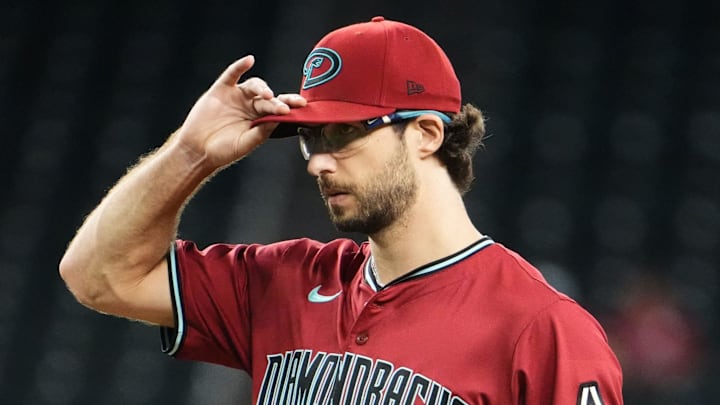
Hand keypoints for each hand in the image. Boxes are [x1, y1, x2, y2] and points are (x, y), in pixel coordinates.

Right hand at [175, 55, 305, 168]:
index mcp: (260, 119)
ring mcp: (237, 96)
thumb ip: (262, 131)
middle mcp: (251, 105)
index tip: (301, 106)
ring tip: (266, 95)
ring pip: (254, 86)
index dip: (289, 106)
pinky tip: (248, 60)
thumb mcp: (245, 143)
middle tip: (284, 106)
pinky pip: (231, 75)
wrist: (198, 150)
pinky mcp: (221, 90)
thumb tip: (279, 119)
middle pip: (269, 97)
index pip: (278, 109)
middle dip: (277, 101)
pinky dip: (240, 67)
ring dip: (262, 88)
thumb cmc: (224, 151)